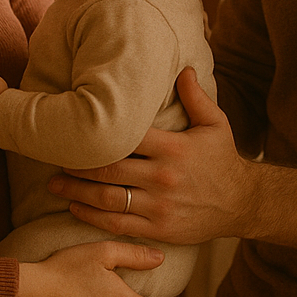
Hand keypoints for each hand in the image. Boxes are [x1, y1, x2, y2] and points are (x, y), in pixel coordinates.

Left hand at [49, 69, 256, 244]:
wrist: (243, 203)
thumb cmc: (224, 159)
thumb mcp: (215, 123)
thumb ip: (195, 96)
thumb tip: (183, 67)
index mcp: (173, 147)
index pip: (125, 137)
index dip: (96, 135)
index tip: (73, 130)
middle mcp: (163, 176)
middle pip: (108, 169)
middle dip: (76, 165)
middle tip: (53, 158)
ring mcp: (159, 206)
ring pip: (108, 198)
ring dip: (76, 192)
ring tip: (54, 185)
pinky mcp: (158, 229)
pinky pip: (118, 223)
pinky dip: (92, 217)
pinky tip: (75, 209)